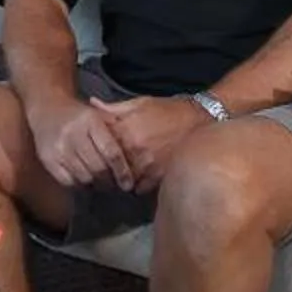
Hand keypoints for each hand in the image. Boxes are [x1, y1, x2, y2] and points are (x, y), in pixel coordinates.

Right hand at [28, 93, 137, 191]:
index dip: (122, 171)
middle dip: (110, 181)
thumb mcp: (100, 115)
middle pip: (98, 168)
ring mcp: (58, 148)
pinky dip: (80, 185)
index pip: (111, 152)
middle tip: (117, 186)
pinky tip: (87, 181)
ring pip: (84, 177)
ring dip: (97, 185)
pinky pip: (68, 181)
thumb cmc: (80, 115)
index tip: (129, 183)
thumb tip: (138, 156)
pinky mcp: (48, 159)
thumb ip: (117, 131)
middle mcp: (73, 134)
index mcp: (90, 120)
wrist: (47, 109)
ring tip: (104, 185)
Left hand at [92, 94, 207, 191]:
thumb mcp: (140, 103)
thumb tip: (92, 103)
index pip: (99, 144)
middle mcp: (134, 149)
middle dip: (105, 165)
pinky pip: (139, 189)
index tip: (94, 149)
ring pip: (121, 179)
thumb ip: (114, 107)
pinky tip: (137, 178)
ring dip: (119, 177)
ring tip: (120, 173)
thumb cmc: (168, 109)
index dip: (95, 147)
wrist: (199, 119)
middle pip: (108, 166)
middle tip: (105, 165)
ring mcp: (146, 165)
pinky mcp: (159, 176)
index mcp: (126, 129)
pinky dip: (136, 185)